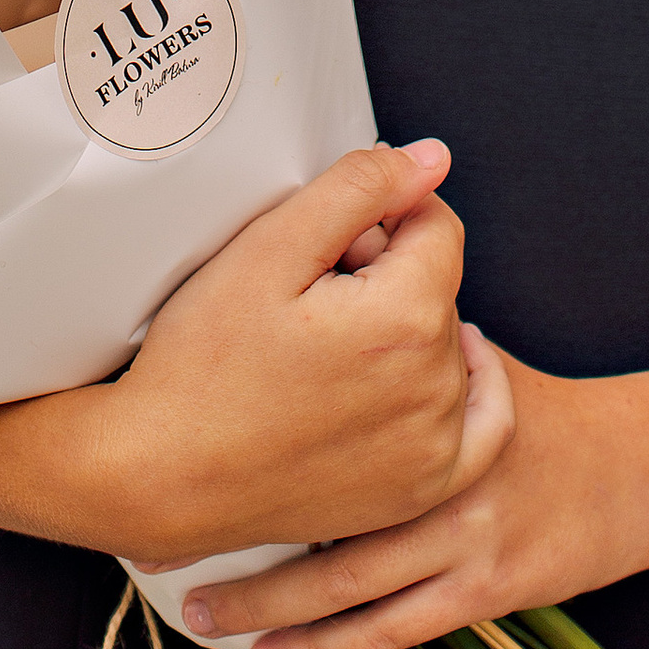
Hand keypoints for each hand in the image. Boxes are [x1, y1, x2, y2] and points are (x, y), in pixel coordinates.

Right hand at [88, 139, 500, 569]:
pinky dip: (469, 389)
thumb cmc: (204, 364)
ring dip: (406, 330)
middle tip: (313, 298)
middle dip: (390, 273)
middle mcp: (435, 388)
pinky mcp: (420, 490)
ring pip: (449, 346)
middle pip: (439, 285)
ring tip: (327, 348)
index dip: (380, 218)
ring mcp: (432, 449)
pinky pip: (483, 427)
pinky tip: (436, 371)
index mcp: (407, 320)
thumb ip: (358, 187)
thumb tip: (432, 159)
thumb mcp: (268, 248)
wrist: (164, 476)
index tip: (327, 246)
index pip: (435, 224)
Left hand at [184, 331, 648, 648]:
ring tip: (196, 608)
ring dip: (264, 598)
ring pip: (344, 577)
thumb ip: (407, 339)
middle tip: (161, 539)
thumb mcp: (477, 354)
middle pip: (325, 496)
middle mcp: (444, 467)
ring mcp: (461, 535)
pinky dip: (323, 647)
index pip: (344, 393)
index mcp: (440, 394)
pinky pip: (387, 627)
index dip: (264, 409)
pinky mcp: (479, 592)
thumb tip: (342, 288)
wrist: (632, 472)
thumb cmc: (543, 408)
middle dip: (240, 523)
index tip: (191, 414)